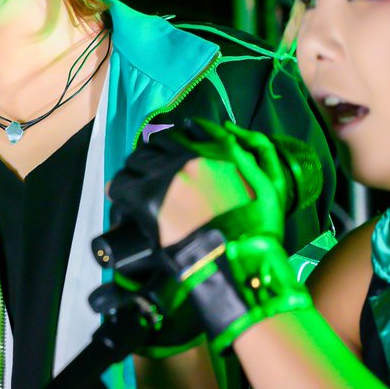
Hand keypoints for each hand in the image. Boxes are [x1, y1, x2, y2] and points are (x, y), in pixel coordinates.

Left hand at [109, 120, 284, 249]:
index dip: (177, 141)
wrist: (237, 261)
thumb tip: (228, 127)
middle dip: (153, 155)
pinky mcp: (147, 198)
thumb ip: (259, 150)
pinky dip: (119, 189)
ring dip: (135, 170)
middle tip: (150, 171)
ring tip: (135, 184)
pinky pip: (121, 183)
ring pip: (136, 160)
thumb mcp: (270, 183)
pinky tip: (121, 196)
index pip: (189, 129)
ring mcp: (166, 177)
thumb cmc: (257, 228)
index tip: (172, 151)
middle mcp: (189, 158)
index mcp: (218, 152)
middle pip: (157, 143)